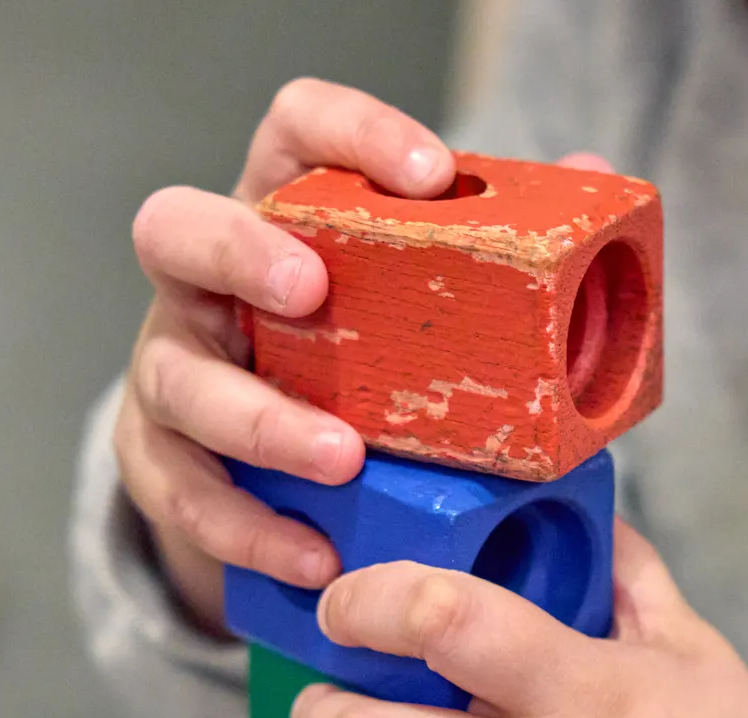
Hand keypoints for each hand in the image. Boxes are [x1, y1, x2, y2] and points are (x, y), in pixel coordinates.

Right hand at [116, 79, 454, 631]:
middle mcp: (207, 284)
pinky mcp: (158, 460)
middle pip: (175, 229)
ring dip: (259, 420)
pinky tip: (315, 556)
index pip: (294, 131)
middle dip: (238, 252)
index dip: (350, 132)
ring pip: (177, 378)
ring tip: (342, 460)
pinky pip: (185, 493)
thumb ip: (499, 249)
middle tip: (311, 291)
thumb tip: (588, 176)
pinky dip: (250, 529)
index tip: (432, 175)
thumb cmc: (363, 371)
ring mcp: (172, 370)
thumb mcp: (422, 309)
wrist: (274, 480)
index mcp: (281, 218)